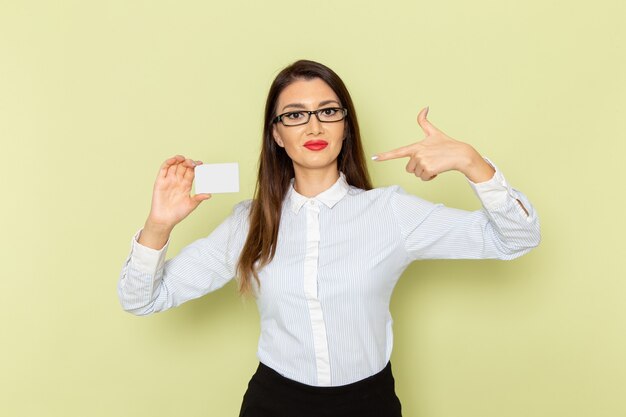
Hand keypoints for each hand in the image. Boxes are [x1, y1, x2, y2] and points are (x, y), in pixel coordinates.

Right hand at [146, 155, 211, 229]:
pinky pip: (164, 169)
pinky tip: (174, 160)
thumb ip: (199, 198)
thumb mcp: (191, 205)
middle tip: (193, 163)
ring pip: (174, 165)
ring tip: (184, 159)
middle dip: (188, 162)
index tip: (201, 165)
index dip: (196, 167)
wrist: (164, 220)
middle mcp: (177, 181)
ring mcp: (169, 180)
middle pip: (183, 167)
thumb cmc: (177, 214)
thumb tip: (209, 194)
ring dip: (179, 159)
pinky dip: (168, 163)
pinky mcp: (160, 181)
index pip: (191, 172)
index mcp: (186, 185)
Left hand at [373, 107, 493, 182]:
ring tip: (435, 164)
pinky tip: (438, 170)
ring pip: (416, 174)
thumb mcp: (434, 133)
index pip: (397, 152)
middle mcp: (417, 153)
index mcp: (416, 146)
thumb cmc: (447, 145)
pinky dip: (431, 177)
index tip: (374, 157)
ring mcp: (422, 161)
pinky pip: (424, 178)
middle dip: (419, 168)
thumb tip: (425, 107)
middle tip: (431, 161)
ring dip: (425, 173)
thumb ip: (424, 122)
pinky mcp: (428, 168)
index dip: (385, 155)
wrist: (461, 154)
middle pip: (409, 169)